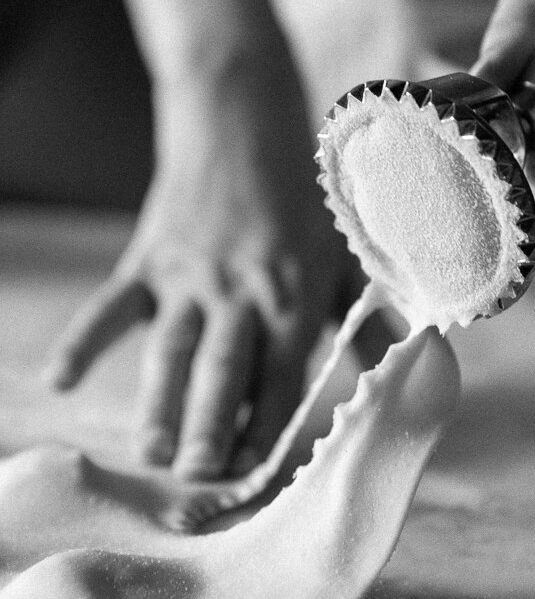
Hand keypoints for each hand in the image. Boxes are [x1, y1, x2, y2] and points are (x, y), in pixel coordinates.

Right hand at [44, 56, 364, 478]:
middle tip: (200, 476)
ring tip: (152, 453)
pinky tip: (58, 381)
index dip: (272, 422)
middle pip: (226, 367)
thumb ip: (367, 319)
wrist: (243, 122)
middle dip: (214, 423)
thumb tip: (412, 367)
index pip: (283, 372)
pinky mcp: (147, 258)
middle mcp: (242, 291)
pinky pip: (110, 305)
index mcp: (294, 296)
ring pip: (172, 349)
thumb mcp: (344, 254)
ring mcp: (190, 276)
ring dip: (160, 401)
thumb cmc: (303, 200)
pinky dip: (83, 341)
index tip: (258, 470)